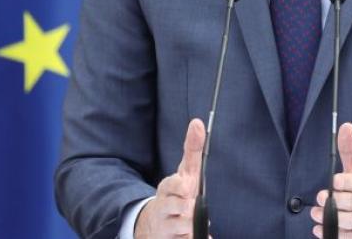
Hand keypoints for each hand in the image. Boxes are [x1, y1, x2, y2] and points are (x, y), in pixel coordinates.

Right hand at [134, 119, 206, 238]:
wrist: (153, 224)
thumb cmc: (176, 194)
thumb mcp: (185, 172)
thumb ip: (193, 149)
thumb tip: (197, 122)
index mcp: (167, 189)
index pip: (172, 185)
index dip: (180, 186)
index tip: (187, 187)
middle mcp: (163, 207)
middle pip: (181, 208)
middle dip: (190, 209)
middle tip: (190, 207)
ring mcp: (164, 227)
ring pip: (185, 228)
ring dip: (192, 227)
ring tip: (189, 223)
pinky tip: (190, 236)